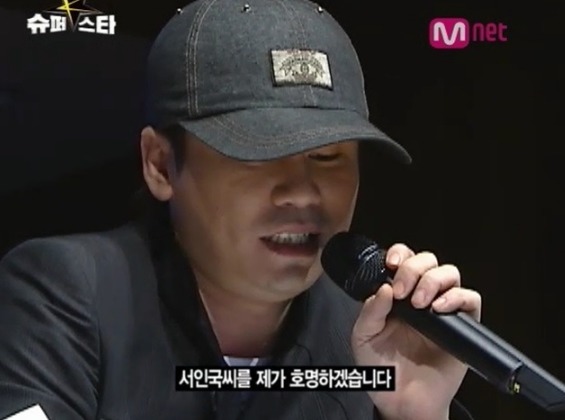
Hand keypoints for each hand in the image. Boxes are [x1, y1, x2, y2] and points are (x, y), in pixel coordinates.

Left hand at [351, 244, 481, 419]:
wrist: (401, 401)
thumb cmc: (382, 369)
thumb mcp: (363, 337)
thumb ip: (370, 311)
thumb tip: (383, 287)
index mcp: (397, 294)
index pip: (404, 260)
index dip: (400, 254)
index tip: (391, 264)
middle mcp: (421, 297)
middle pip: (428, 261)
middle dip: (414, 268)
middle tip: (401, 289)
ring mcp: (443, 310)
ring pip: (450, 274)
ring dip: (433, 280)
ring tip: (420, 303)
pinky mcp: (463, 327)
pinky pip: (470, 299)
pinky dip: (456, 298)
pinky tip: (438, 309)